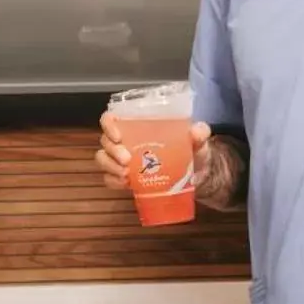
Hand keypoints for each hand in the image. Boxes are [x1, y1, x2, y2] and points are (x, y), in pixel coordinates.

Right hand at [95, 113, 211, 191]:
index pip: (112, 118)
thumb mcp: (198, 140)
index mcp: (138, 125)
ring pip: (103, 159)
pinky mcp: (124, 178)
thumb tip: (198, 130)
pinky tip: (126, 184)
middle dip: (112, 151)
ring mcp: (122, 160)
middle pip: (105, 141)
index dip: (108, 124)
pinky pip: (109, 179)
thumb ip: (199, 133)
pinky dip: (114, 181)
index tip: (118, 136)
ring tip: (126, 175)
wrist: (195, 175)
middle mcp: (126, 140)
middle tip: (127, 160)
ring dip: (110, 166)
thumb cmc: (192, 151)